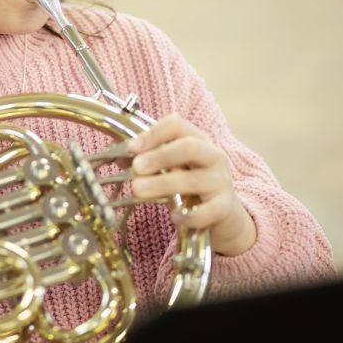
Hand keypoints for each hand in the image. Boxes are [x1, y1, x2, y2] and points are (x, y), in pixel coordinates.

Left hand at [127, 114, 256, 255]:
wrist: (223, 213)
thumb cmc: (190, 184)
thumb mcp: (170, 168)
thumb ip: (145, 161)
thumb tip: (118, 156)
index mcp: (198, 140)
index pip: (177, 125)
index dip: (153, 133)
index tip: (132, 147)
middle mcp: (213, 156)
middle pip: (189, 148)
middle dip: (160, 156)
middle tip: (136, 167)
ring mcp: (221, 181)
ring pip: (194, 180)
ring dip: (163, 184)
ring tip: (138, 190)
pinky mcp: (224, 207)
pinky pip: (208, 211)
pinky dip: (190, 215)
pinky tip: (174, 217)